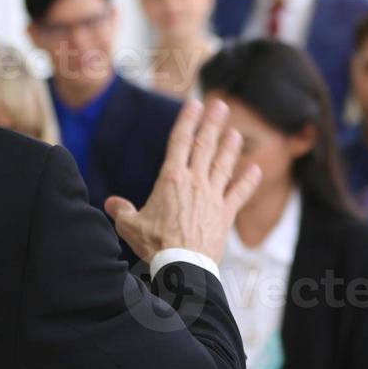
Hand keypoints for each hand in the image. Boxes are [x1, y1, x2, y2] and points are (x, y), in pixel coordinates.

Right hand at [104, 99, 261, 264]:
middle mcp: (194, 182)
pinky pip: (239, 192)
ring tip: (235, 133)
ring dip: (230, 147)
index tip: (194, 103)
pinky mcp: (225, 213)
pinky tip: (255, 169)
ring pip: (224, 165)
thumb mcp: (130, 226)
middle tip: (220, 105)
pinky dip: (248, 181)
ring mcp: (212, 196)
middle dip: (213, 123)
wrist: (182, 265)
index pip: (179, 141)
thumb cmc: (155, 245)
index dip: (187, 120)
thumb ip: (122, 210)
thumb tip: (111, 204)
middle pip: (205, 145)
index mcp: (171, 178)